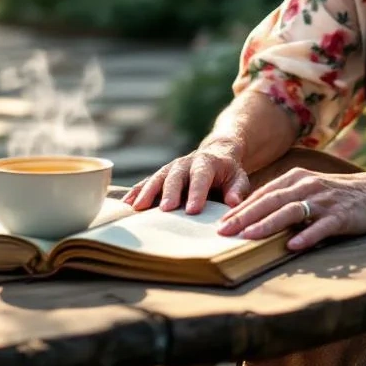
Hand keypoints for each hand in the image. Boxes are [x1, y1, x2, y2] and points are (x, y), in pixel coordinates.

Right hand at [122, 139, 250, 214]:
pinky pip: (146, 183)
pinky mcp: (161, 176)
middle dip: (169, 193)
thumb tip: (233, 203)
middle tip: (166, 210)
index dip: (196, 192)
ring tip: (138, 208)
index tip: (193, 210)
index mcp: (206, 163)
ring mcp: (171, 168)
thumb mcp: (239, 178)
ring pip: (157, 178)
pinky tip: (126, 205)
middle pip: (175, 177)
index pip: (201, 177)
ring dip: (147, 192)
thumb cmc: (228, 173)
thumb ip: (237, 190)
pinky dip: (136, 193)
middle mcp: (185, 163)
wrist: (216, 154)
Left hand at [216, 168, 365, 250]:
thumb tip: (251, 216)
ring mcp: (324, 200)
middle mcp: (307, 186)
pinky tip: (292, 246)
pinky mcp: (342, 216)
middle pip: (270, 201)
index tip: (220, 225)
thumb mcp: (306, 189)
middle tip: (224, 232)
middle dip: (245, 217)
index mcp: (295, 178)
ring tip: (248, 237)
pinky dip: (306, 236)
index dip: (240, 210)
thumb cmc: (335, 195)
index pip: (262, 195)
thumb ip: (283, 199)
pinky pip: (321, 227)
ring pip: (291, 212)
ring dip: (268, 224)